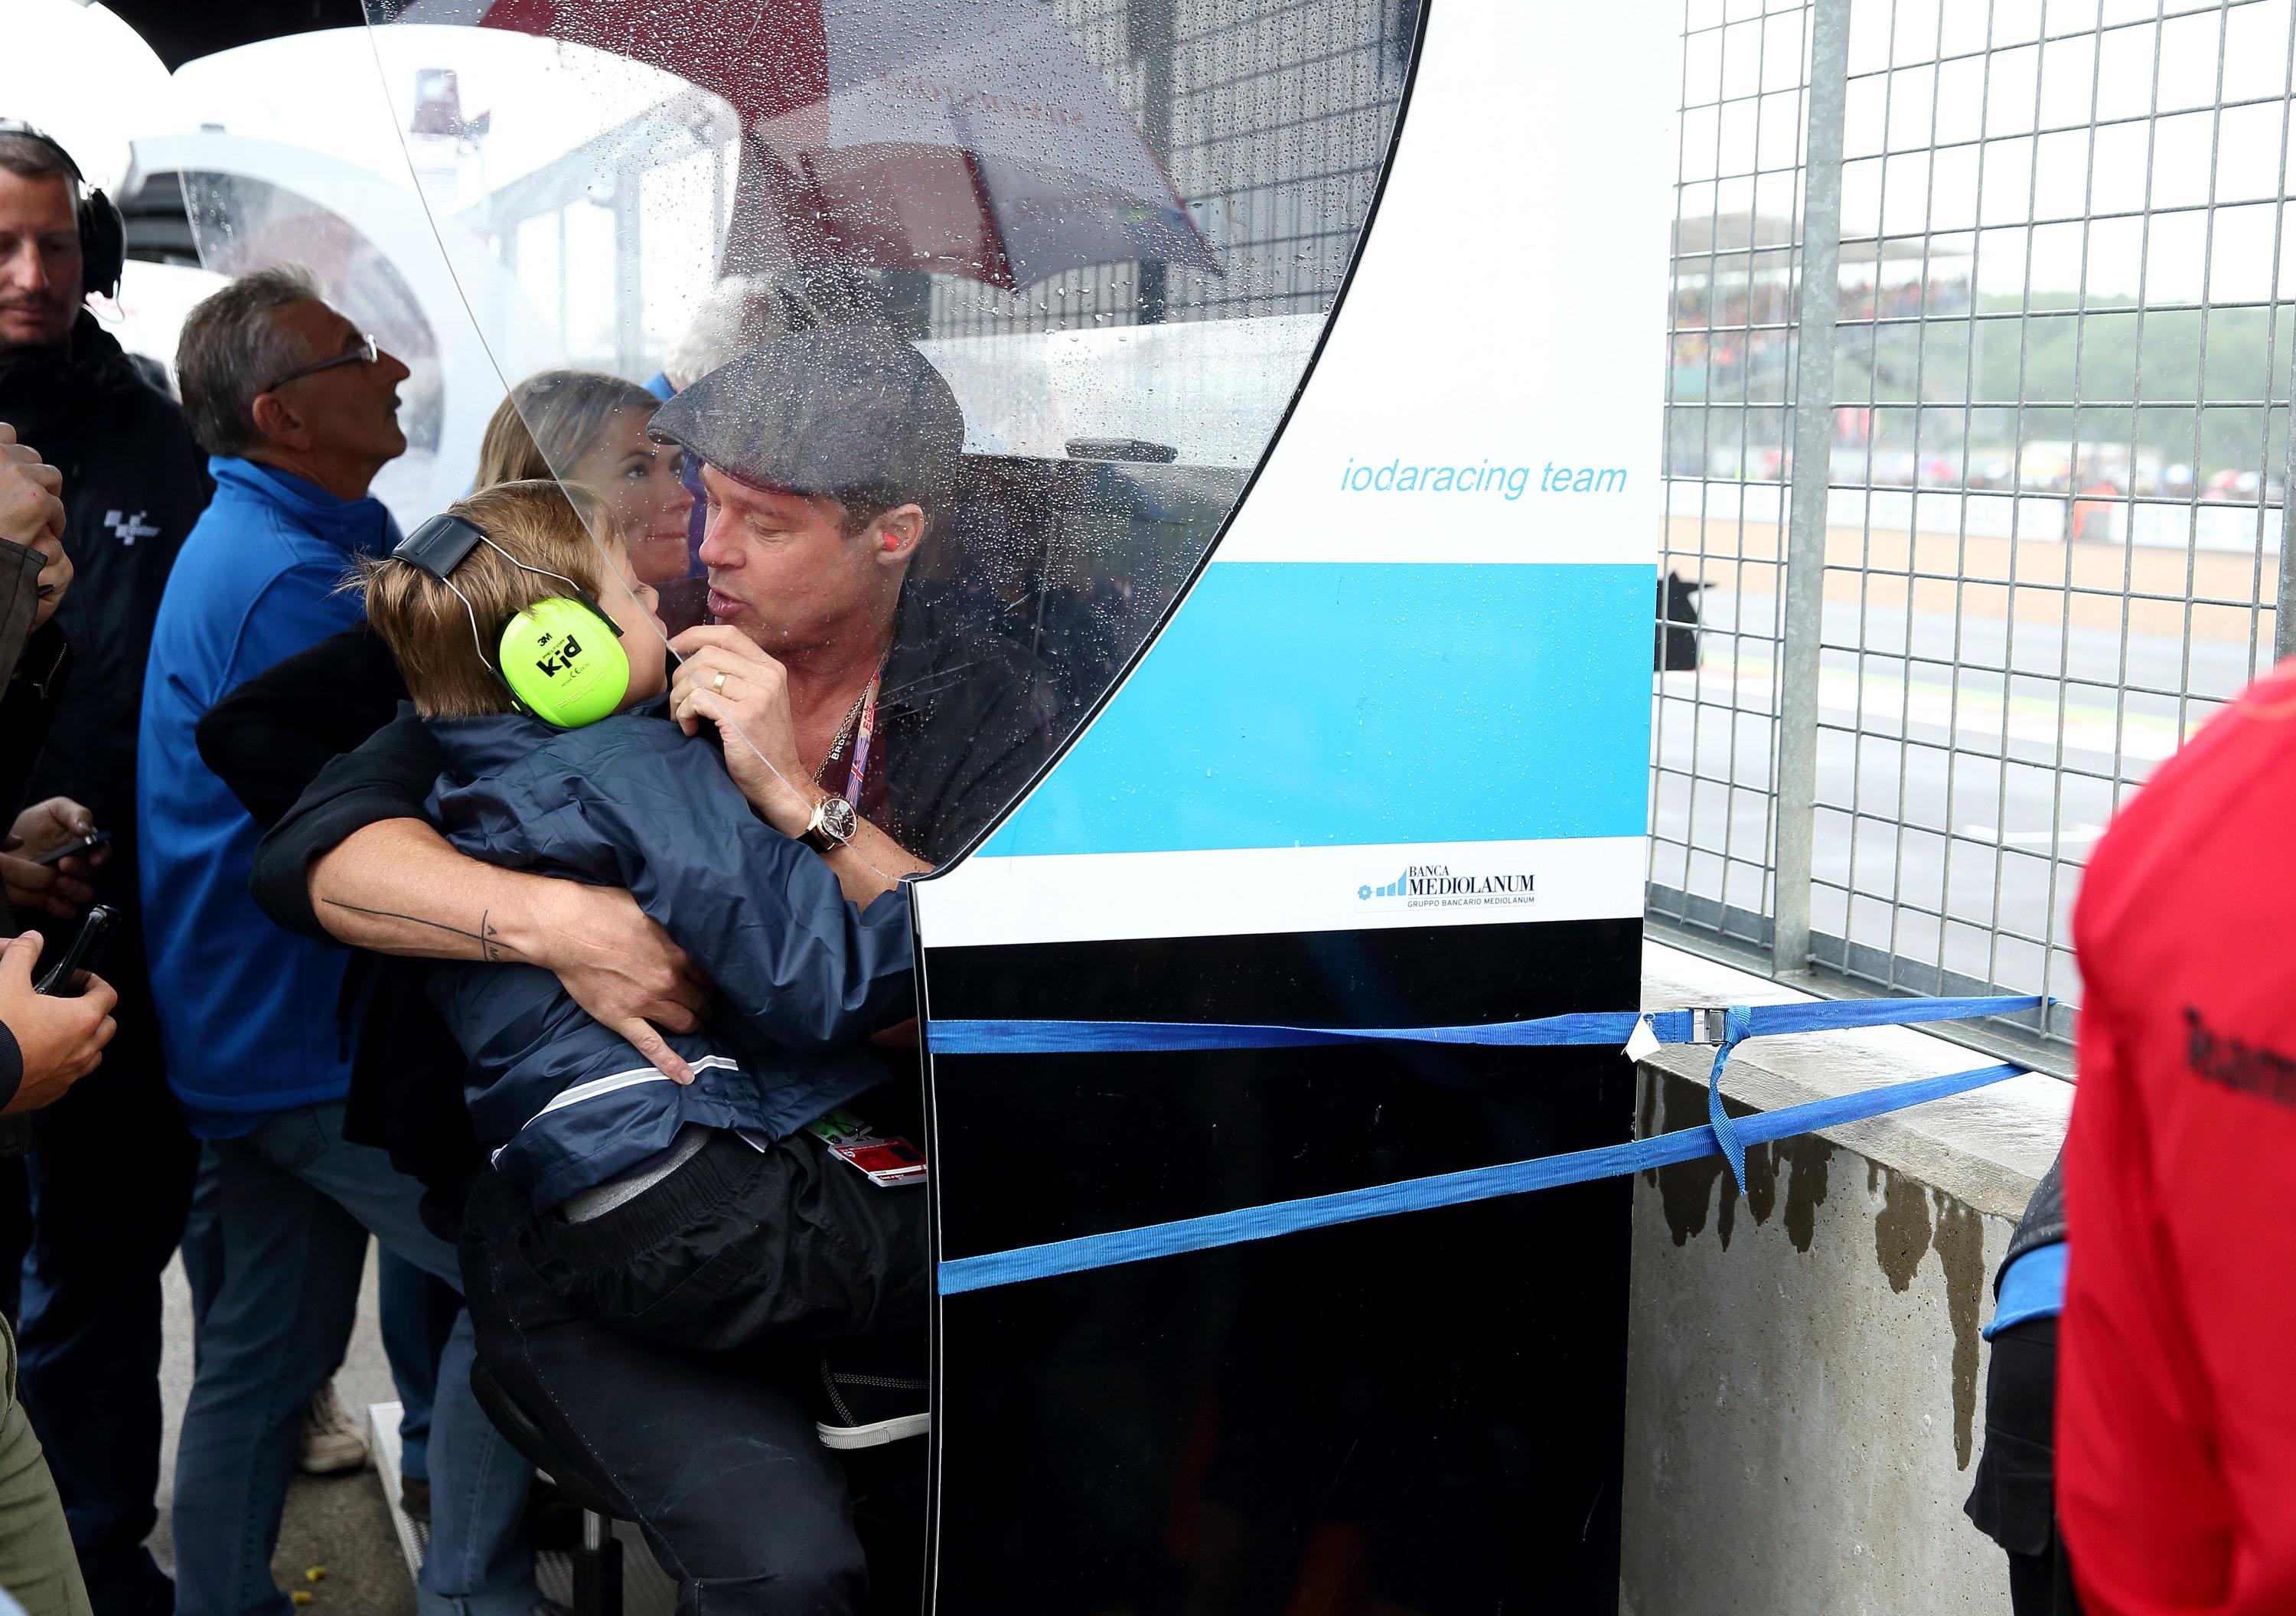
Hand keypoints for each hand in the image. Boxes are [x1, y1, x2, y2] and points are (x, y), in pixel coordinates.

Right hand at [0, 425, 68, 625]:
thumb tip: (10, 443)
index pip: (4, 432)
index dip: (10, 448)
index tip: (13, 469)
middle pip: (28, 454)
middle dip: (31, 477)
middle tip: (26, 501)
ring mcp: (15, 474)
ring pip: (49, 476)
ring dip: (46, 496)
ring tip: (35, 517)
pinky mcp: (35, 499)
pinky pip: (56, 505)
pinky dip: (54, 520)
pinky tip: (42, 535)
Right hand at [0, 932, 116, 1114]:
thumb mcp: (6, 981)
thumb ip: (23, 955)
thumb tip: (32, 938)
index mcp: (82, 1020)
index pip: (107, 994)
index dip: (93, 981)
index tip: (76, 977)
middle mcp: (83, 1050)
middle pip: (107, 1026)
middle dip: (94, 1011)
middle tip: (69, 1001)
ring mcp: (68, 1076)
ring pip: (93, 1055)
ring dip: (84, 1040)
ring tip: (57, 1029)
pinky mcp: (49, 1095)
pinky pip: (69, 1078)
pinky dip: (64, 1064)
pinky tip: (41, 1056)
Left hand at [1, 798, 102, 918]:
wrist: (6, 842)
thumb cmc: (32, 824)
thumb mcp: (54, 809)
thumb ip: (75, 813)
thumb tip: (86, 829)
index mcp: (83, 845)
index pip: (102, 852)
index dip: (101, 856)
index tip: (93, 857)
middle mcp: (77, 866)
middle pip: (91, 874)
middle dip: (80, 870)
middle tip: (63, 863)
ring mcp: (64, 883)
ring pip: (82, 895)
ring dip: (74, 890)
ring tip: (57, 881)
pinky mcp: (50, 899)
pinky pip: (65, 910)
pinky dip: (62, 907)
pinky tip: (51, 898)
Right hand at [523, 880, 711, 1083]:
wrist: (565, 929)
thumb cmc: (603, 911)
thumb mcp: (649, 910)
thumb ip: (671, 925)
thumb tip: (686, 922)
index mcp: (677, 955)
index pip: (708, 975)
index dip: (711, 980)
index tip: (711, 982)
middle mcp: (667, 982)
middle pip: (700, 1001)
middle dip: (707, 1004)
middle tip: (707, 1005)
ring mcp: (645, 1004)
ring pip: (684, 1023)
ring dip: (695, 1025)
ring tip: (698, 1024)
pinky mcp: (622, 1019)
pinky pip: (652, 1047)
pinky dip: (671, 1063)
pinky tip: (687, 1077)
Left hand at [667, 626, 818, 835]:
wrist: (779, 780)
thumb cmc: (762, 745)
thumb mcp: (759, 701)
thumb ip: (738, 677)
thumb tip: (694, 659)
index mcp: (771, 669)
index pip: (728, 635)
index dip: (695, 636)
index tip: (675, 648)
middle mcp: (767, 677)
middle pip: (707, 654)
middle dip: (681, 675)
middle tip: (678, 700)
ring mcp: (757, 696)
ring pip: (698, 676)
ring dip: (679, 697)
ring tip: (682, 717)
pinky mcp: (742, 717)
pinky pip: (697, 699)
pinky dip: (683, 713)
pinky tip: (690, 729)